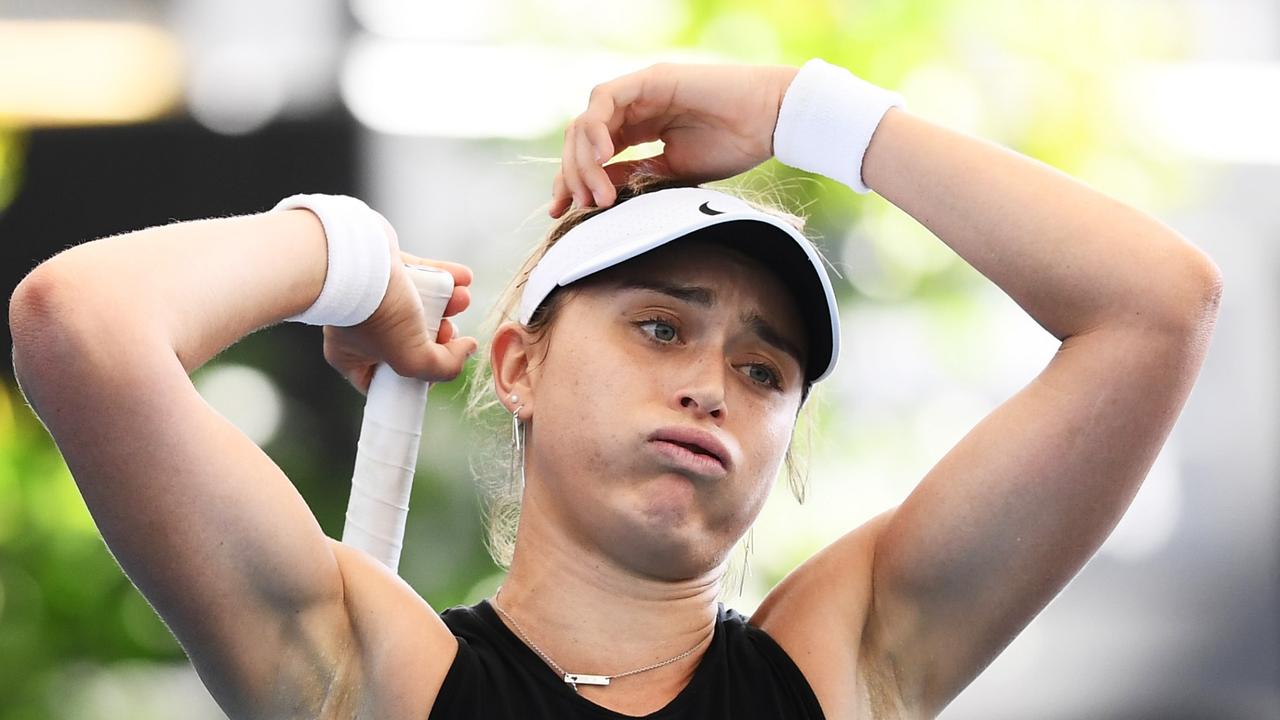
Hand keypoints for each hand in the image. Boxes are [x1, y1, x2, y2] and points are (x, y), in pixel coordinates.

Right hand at [322, 251, 476, 394]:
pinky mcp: (388, 268)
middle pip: (411, 341)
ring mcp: (375, 296)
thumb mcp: (410, 359)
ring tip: (462, 298)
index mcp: (352, 356)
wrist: (358, 258)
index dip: (413, 379)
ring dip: (450, 303)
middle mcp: (362, 327)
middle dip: (439, 335)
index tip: (434, 369)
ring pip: (422, 306)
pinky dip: (445, 276)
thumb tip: (466, 351)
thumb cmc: (375, 312)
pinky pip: (423, 275)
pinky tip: (463, 277)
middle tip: (447, 329)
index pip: (385, 379)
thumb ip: (442, 367)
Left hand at [551, 62, 799, 216]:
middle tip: (580, 209)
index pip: (592, 154)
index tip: (562, 213)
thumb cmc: (734, 146)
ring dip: (583, 161)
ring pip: (586, 122)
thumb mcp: (673, 174)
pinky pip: (604, 101)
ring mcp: (639, 91)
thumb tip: (598, 196)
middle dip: (572, 175)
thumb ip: (635, 179)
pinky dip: (596, 130)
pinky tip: (602, 160)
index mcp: (640, 129)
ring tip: (597, 194)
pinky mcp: (649, 80)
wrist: (770, 122)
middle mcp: (633, 108)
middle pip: (581, 139)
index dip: (572, 181)